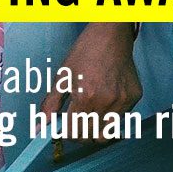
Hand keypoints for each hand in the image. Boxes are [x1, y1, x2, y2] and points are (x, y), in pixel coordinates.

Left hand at [41, 22, 140, 141]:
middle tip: (77, 120)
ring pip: (107, 134)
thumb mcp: (62, 76)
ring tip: (91, 114)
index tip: (65, 126)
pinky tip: (106, 101)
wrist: (110, 34)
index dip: (66, 133)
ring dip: (96, 129)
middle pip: (90, 137)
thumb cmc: (85, 52)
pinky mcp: (134, 97)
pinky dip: (111, 117)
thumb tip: (38, 129)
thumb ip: (50, 105)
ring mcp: (122, 100)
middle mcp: (105, 101)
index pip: (73, 133)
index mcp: (85, 96)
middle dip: (80, 133)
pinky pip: (121, 119)